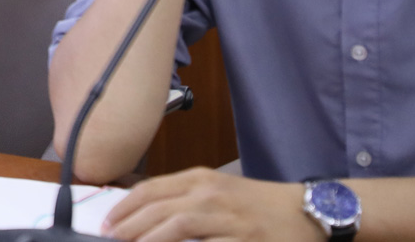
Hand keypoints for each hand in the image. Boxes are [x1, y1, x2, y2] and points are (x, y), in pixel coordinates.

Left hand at [103, 167, 313, 241]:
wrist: (307, 211)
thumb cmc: (257, 203)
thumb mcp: (216, 190)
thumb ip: (183, 198)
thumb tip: (145, 215)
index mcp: (200, 178)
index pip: (150, 190)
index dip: (124, 208)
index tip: (107, 223)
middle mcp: (210, 194)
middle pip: (157, 209)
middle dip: (129, 227)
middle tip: (111, 240)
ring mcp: (229, 218)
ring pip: (177, 227)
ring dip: (150, 239)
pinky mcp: (245, 240)